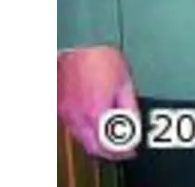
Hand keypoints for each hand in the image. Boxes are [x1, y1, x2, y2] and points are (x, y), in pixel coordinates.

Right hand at [57, 46, 137, 160]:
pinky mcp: (60, 107)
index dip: (122, 151)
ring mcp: (66, 113)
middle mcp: (78, 116)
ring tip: (112, 133)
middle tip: (123, 146)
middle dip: (110, 150)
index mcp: (96, 112)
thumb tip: (134, 123)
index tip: (131, 149)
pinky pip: (74, 126)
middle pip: (93, 146)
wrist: (75, 44)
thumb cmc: (98, 58)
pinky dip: (86, 129)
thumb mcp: (125, 82)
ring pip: (82, 138)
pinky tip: (96, 120)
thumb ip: (129, 107)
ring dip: (97, 140)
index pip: (109, 146)